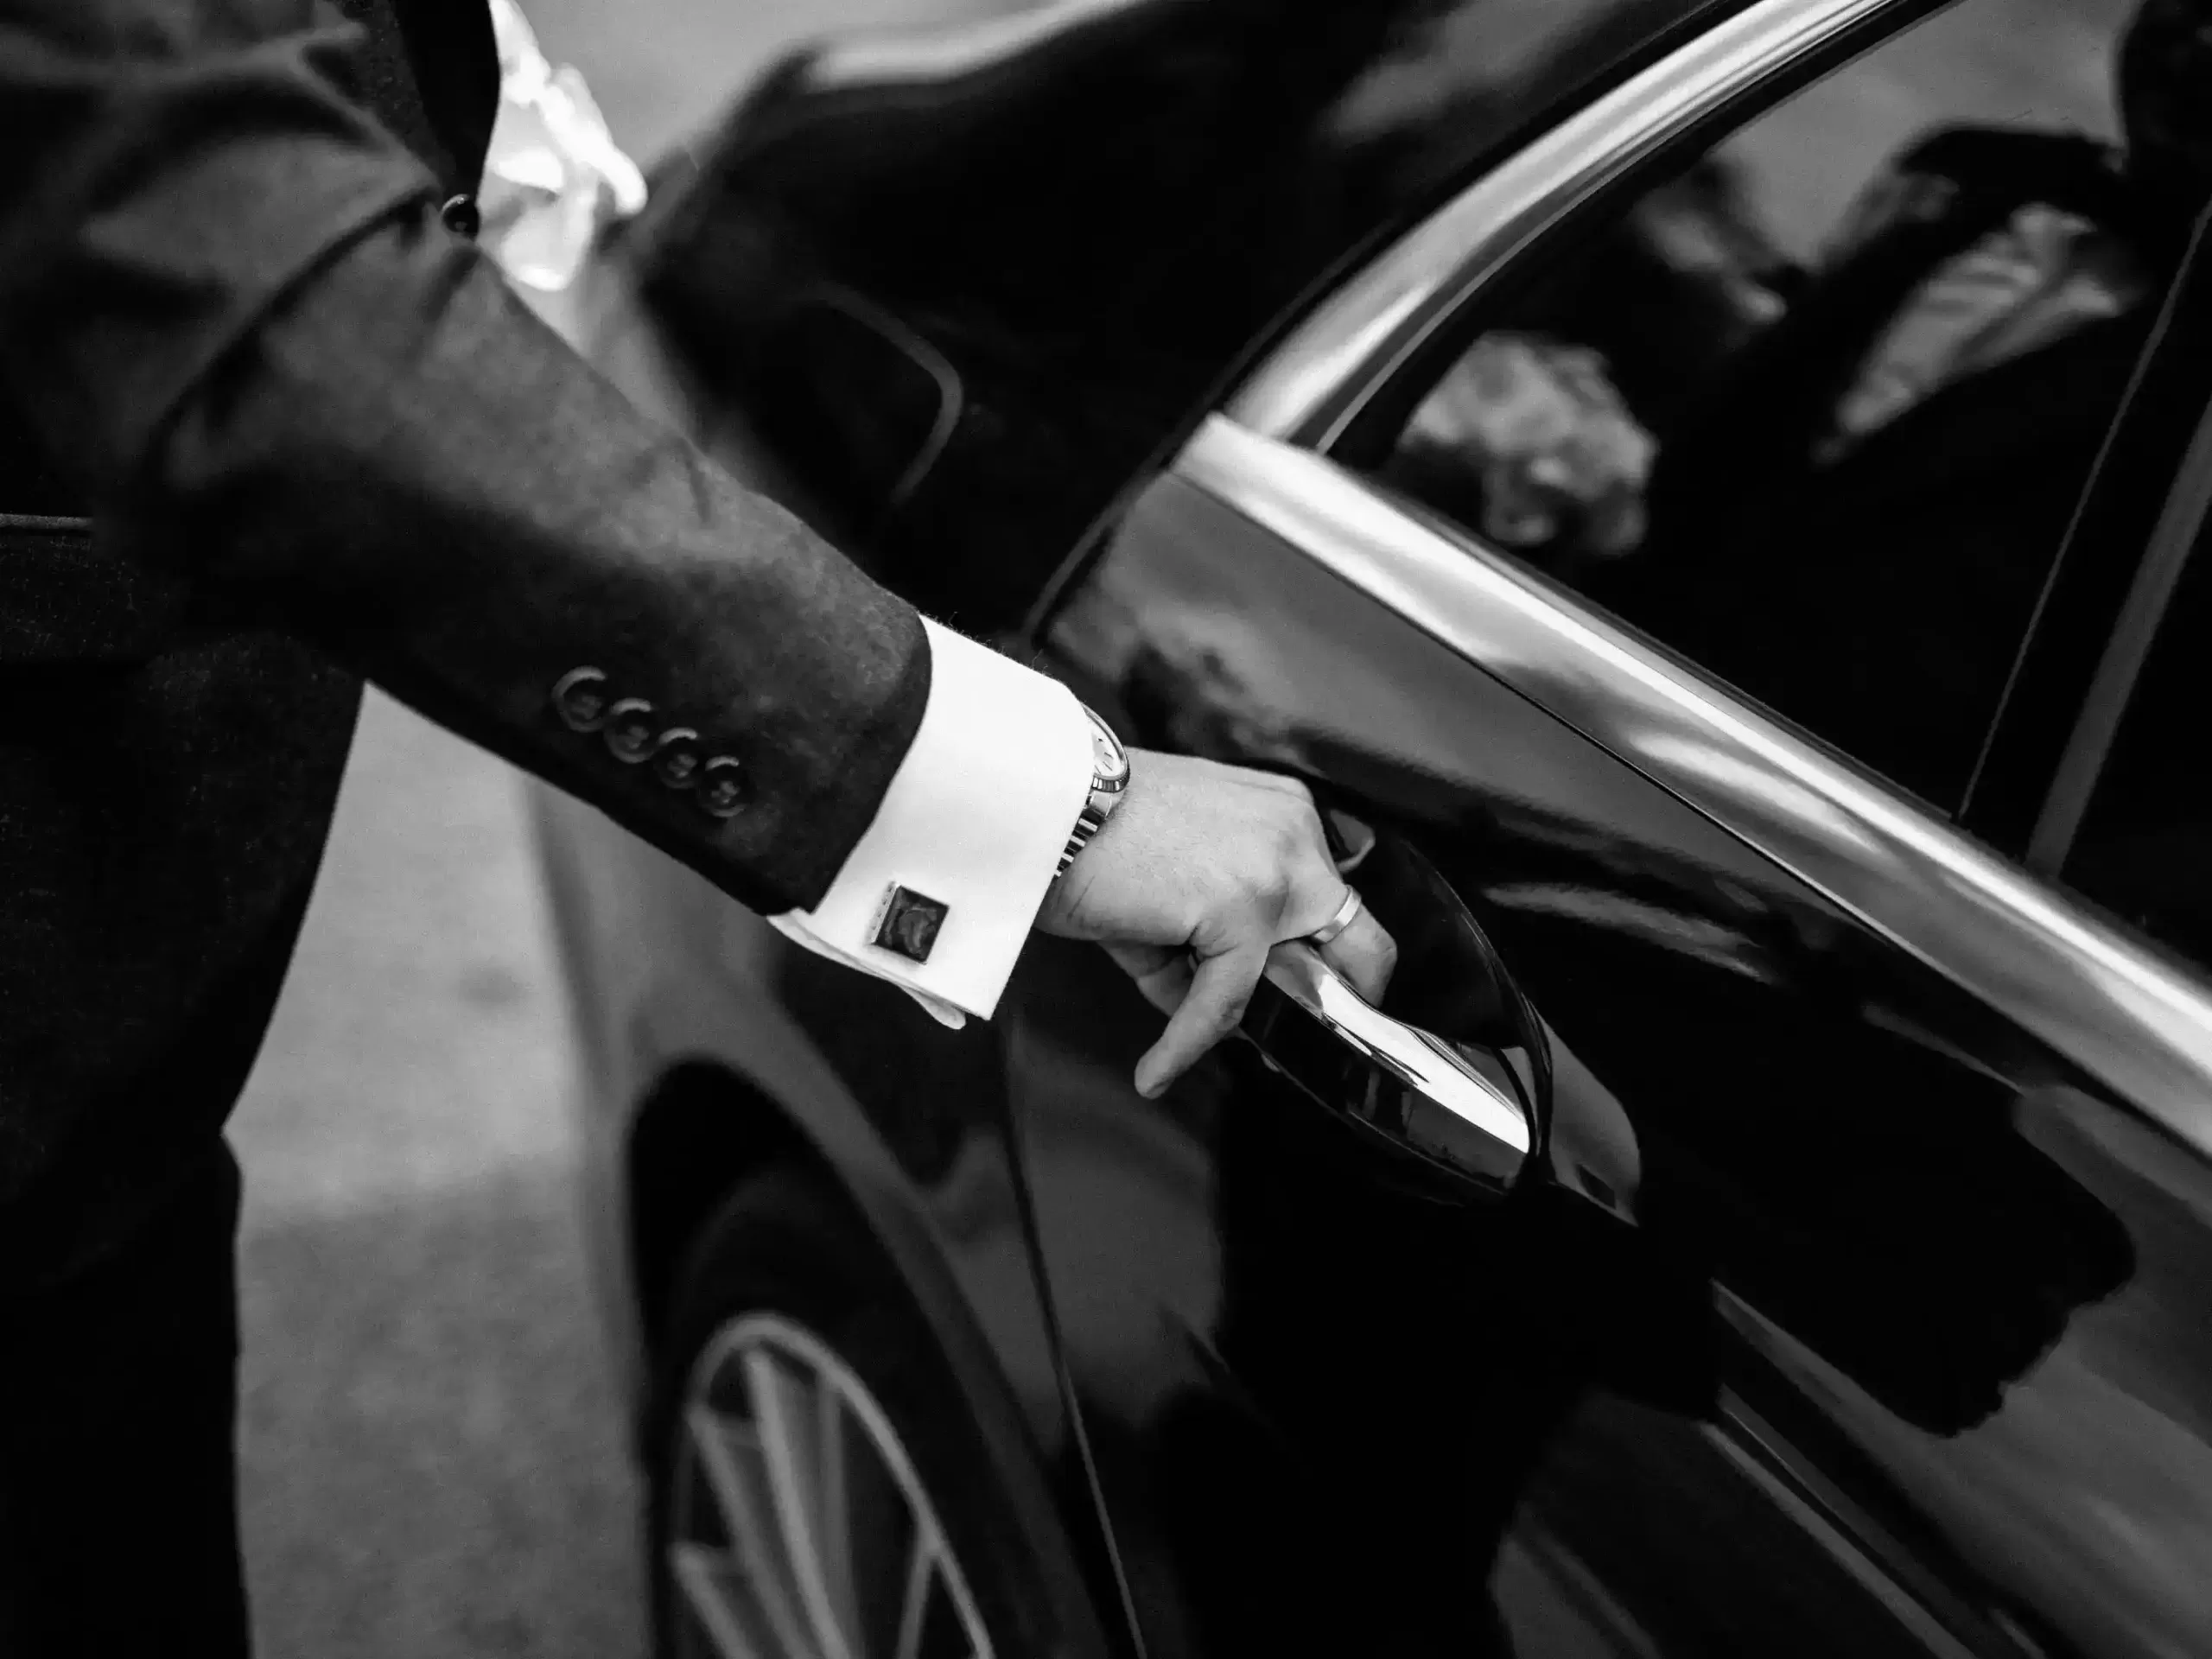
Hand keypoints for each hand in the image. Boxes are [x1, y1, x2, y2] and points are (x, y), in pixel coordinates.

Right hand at [1034, 750, 1396, 1097]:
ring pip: (1291, 980)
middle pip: (1358, 942)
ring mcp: (1274, 868)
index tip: (1298, 1006)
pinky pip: (1225, 1001)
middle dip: (1316, 999)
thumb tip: (1220, 1013)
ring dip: (1240, 1019)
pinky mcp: (1240, 906)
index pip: (1333, 903)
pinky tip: (1155, 1068)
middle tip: (1277, 1039)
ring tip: (1176, 1048)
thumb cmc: (1083, 834)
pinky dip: (1185, 1043)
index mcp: (1282, 814)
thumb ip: (1205, 942)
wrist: (1034, 806)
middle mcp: (1293, 832)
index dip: (1322, 965)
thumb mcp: (1166, 885)